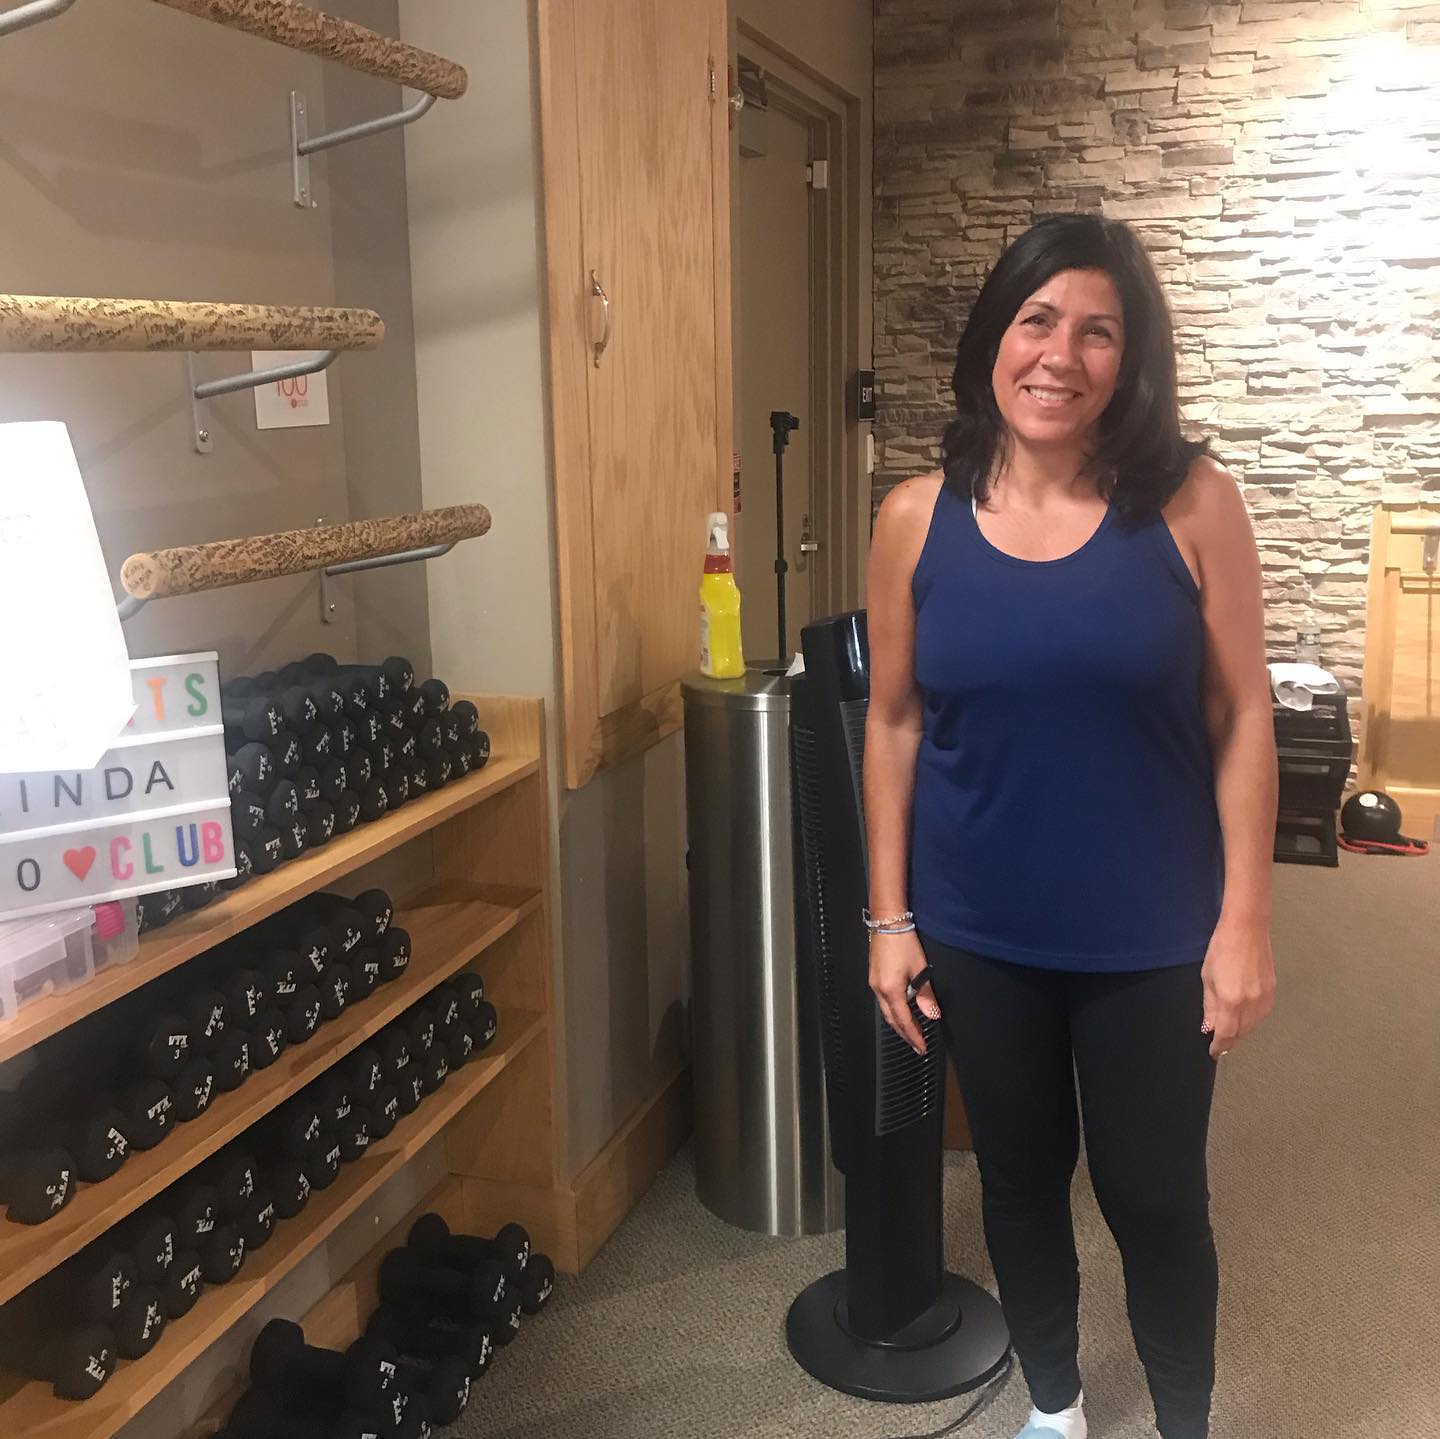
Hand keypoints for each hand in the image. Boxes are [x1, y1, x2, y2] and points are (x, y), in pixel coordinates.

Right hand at [868, 928, 940, 1055]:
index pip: (904, 1020)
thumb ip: (925, 995)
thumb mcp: (920, 969)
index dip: (914, 1035)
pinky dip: (893, 1011)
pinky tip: (900, 1010)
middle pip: (891, 1020)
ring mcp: (874, 983)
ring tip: (910, 1031)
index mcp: (891, 990)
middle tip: (916, 1045)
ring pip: (886, 1011)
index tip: (922, 1047)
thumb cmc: (903, 942)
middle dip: (904, 1034)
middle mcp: (878, 990)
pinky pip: (883, 1001)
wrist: (887, 922)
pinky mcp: (874, 977)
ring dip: (898, 1023)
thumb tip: (932, 1014)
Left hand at [1200, 916, 1274, 1059]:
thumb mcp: (1208, 977)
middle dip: (1230, 1040)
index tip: (1213, 1052)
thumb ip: (1209, 1005)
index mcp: (1231, 1000)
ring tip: (1230, 1032)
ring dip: (1241, 1032)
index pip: (1226, 1034)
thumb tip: (1209, 1026)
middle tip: (1220, 1044)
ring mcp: (1264, 997)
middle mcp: (1251, 1003)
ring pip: (1253, 1026)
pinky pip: (1262, 1014)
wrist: (1247, 929)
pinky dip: (1252, 1020)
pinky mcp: (1272, 991)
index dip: (1219, 1046)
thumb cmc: (1223, 948)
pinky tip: (1244, 1017)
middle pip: (1241, 1033)